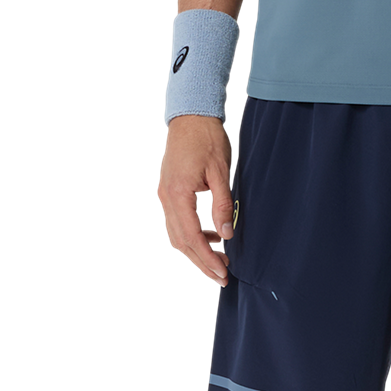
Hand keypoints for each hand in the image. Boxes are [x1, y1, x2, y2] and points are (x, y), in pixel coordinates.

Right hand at [157, 115, 235, 285]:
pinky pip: (176, 221)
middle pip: (181, 242)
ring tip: (219, 258)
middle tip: (222, 275)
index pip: (192, 238)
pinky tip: (210, 234)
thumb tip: (226, 234)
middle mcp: (166, 198)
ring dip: (196, 249)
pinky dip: (191, 233)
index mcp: (178, 194)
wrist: (191, 115)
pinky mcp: (168, 190)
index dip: (207, 258)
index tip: (222, 272)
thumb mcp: (221, 170)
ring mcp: (164, 195)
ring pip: (176, 234)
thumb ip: (222, 203)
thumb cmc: (207, 138)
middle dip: (201, 261)